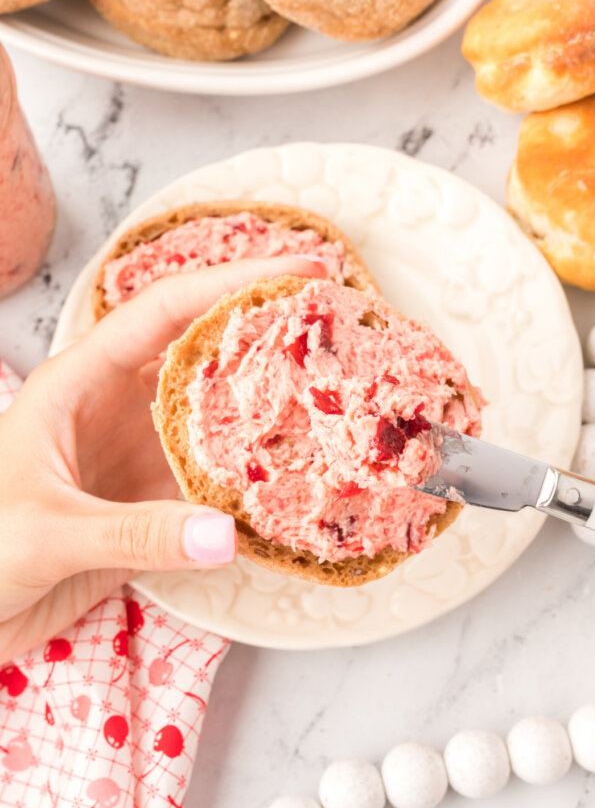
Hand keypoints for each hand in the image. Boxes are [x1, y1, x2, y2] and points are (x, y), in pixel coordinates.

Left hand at [0, 255, 325, 660]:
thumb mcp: (46, 531)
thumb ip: (136, 533)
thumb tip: (229, 534)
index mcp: (78, 383)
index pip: (164, 313)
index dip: (230, 285)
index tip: (298, 272)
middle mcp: (115, 410)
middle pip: (202, 356)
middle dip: (265, 336)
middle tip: (335, 327)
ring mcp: (136, 459)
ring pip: (215, 424)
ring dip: (267, 416)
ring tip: (334, 404)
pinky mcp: (149, 509)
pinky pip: (213, 489)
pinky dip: (252, 489)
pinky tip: (294, 487)